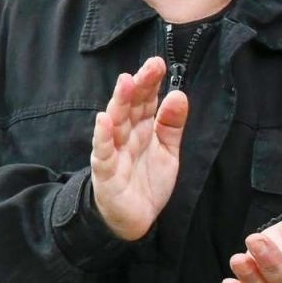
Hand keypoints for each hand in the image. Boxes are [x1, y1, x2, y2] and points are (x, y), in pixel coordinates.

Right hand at [90, 57, 187, 240]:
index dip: (151, 82)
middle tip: (150, 66)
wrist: (133, 219)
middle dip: (139, 86)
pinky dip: (103, 137)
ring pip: (115, 123)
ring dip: (120, 102)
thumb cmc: (146, 181)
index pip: (145, 100)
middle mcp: (125, 136)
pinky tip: (104, 120)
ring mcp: (113, 152)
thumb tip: (179, 94)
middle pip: (131, 107)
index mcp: (141, 129)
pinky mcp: (105, 173)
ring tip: (126, 82)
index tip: (158, 63)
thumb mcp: (167, 151)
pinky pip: (103, 153)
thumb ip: (172, 125)